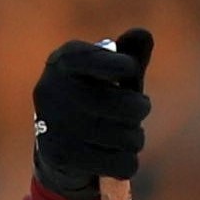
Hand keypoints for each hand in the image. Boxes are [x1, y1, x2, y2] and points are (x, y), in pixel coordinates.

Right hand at [32, 28, 153, 199]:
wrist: (55, 147)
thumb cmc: (90, 100)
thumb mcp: (108, 74)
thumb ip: (129, 55)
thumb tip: (144, 34)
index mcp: (66, 59)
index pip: (121, 66)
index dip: (129, 70)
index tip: (123, 72)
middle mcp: (55, 89)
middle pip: (131, 108)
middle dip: (139, 109)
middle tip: (133, 111)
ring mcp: (56, 124)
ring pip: (130, 139)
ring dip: (134, 139)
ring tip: (120, 134)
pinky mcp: (62, 157)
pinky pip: (123, 165)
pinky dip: (126, 163)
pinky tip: (113, 156)